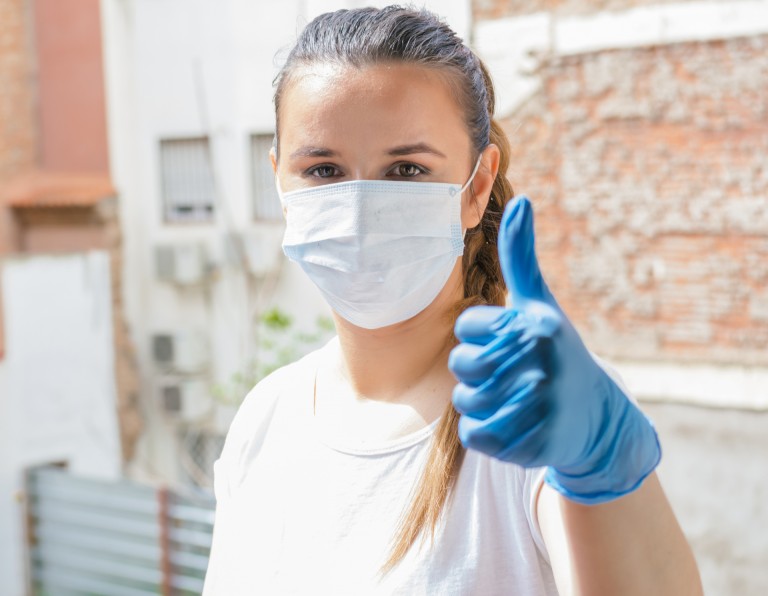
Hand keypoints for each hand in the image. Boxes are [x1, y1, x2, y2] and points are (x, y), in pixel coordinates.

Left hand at [448, 197, 659, 504]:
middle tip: (507, 375)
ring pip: (464, 402)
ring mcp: (540, 406)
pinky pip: (474, 435)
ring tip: (513, 400)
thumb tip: (521, 198)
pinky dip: (487, 434)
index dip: (479, 337)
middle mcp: (541, 363)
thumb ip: (521, 257)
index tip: (508, 343)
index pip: (466, 327)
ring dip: (480, 403)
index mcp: (537, 325)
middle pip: (460, 365)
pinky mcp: (534, 444)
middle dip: (475, 371)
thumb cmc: (558, 353)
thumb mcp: (542, 305)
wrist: (597, 419)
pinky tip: (514, 425)